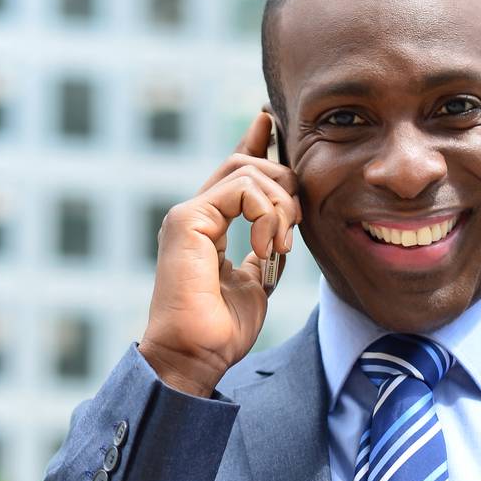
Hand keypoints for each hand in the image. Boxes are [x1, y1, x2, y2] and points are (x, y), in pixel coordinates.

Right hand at [139, 109, 301, 396]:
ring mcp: (188, 214)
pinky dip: (266, 215)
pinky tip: (266, 247)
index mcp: (207, 226)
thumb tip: (277, 241)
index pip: (234, 172)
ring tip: (279, 245)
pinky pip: (242, 190)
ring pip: (247, 171)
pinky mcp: (188, 220)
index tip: (273, 124)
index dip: (256, 144)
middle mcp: (194, 214)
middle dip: (283, 184)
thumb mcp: (254, 286)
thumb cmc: (221, 332)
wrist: (195, 357)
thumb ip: (262, 256)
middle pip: (245, 163)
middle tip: (292, 228)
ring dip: (279, 206)